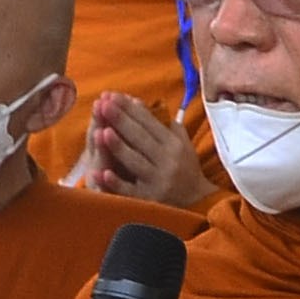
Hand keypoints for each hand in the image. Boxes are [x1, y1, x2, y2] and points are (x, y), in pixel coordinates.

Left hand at [83, 95, 213, 208]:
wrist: (198, 203)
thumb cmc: (185, 168)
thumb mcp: (182, 143)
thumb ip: (164, 124)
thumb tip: (139, 103)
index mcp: (173, 144)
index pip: (149, 122)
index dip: (130, 108)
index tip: (112, 95)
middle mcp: (167, 161)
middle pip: (140, 138)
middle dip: (120, 120)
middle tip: (102, 104)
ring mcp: (157, 181)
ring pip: (135, 162)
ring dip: (118, 147)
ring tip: (102, 131)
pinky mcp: (149, 200)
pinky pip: (129, 191)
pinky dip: (115, 183)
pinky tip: (101, 173)